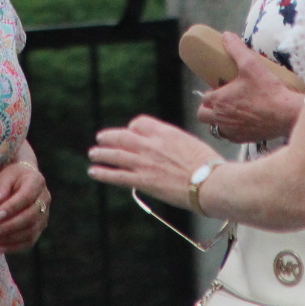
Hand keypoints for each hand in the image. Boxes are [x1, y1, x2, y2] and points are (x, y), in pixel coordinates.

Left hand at [0, 160, 49, 252]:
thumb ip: (1, 187)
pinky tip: (0, 248)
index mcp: (37, 182)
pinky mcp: (40, 226)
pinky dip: (16, 247)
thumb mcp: (6, 175)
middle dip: (10, 226)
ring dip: (11, 238)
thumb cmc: (13, 177)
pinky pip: (30, 240)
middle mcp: (45, 199)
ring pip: (31, 231)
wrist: (24, 179)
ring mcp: (44, 214)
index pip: (26, 197)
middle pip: (30, 216)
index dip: (12, 207)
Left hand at [88, 115, 219, 207]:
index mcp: (165, 132)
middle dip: (110, 137)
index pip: (139, 123)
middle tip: (101, 138)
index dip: (131, 128)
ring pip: (116, 154)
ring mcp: (145, 162)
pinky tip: (94, 172)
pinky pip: (117, 175)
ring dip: (101, 153)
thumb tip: (172, 149)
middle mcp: (151, 144)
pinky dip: (103, 173)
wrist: (211, 182)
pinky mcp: (143, 180)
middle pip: (122, 136)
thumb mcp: (191, 144)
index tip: (129, 133)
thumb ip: (176, 144)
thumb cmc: (209, 166)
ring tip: (93, 154)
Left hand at [196, 35, 303, 144]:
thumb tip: (226, 36)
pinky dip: (230, 130)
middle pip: (203, 115)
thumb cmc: (268, 90)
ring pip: (215, 128)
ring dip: (217, 119)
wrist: (287, 114)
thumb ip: (236, 49)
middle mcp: (221, 118)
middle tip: (222, 98)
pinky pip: (229, 137)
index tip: (220, 86)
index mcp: (219, 100)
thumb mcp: (251, 65)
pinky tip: (241, 122)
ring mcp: (232, 131)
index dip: (210, 91)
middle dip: (208, 107)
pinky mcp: (243, 139)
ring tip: (230, 110)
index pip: (204, 98)